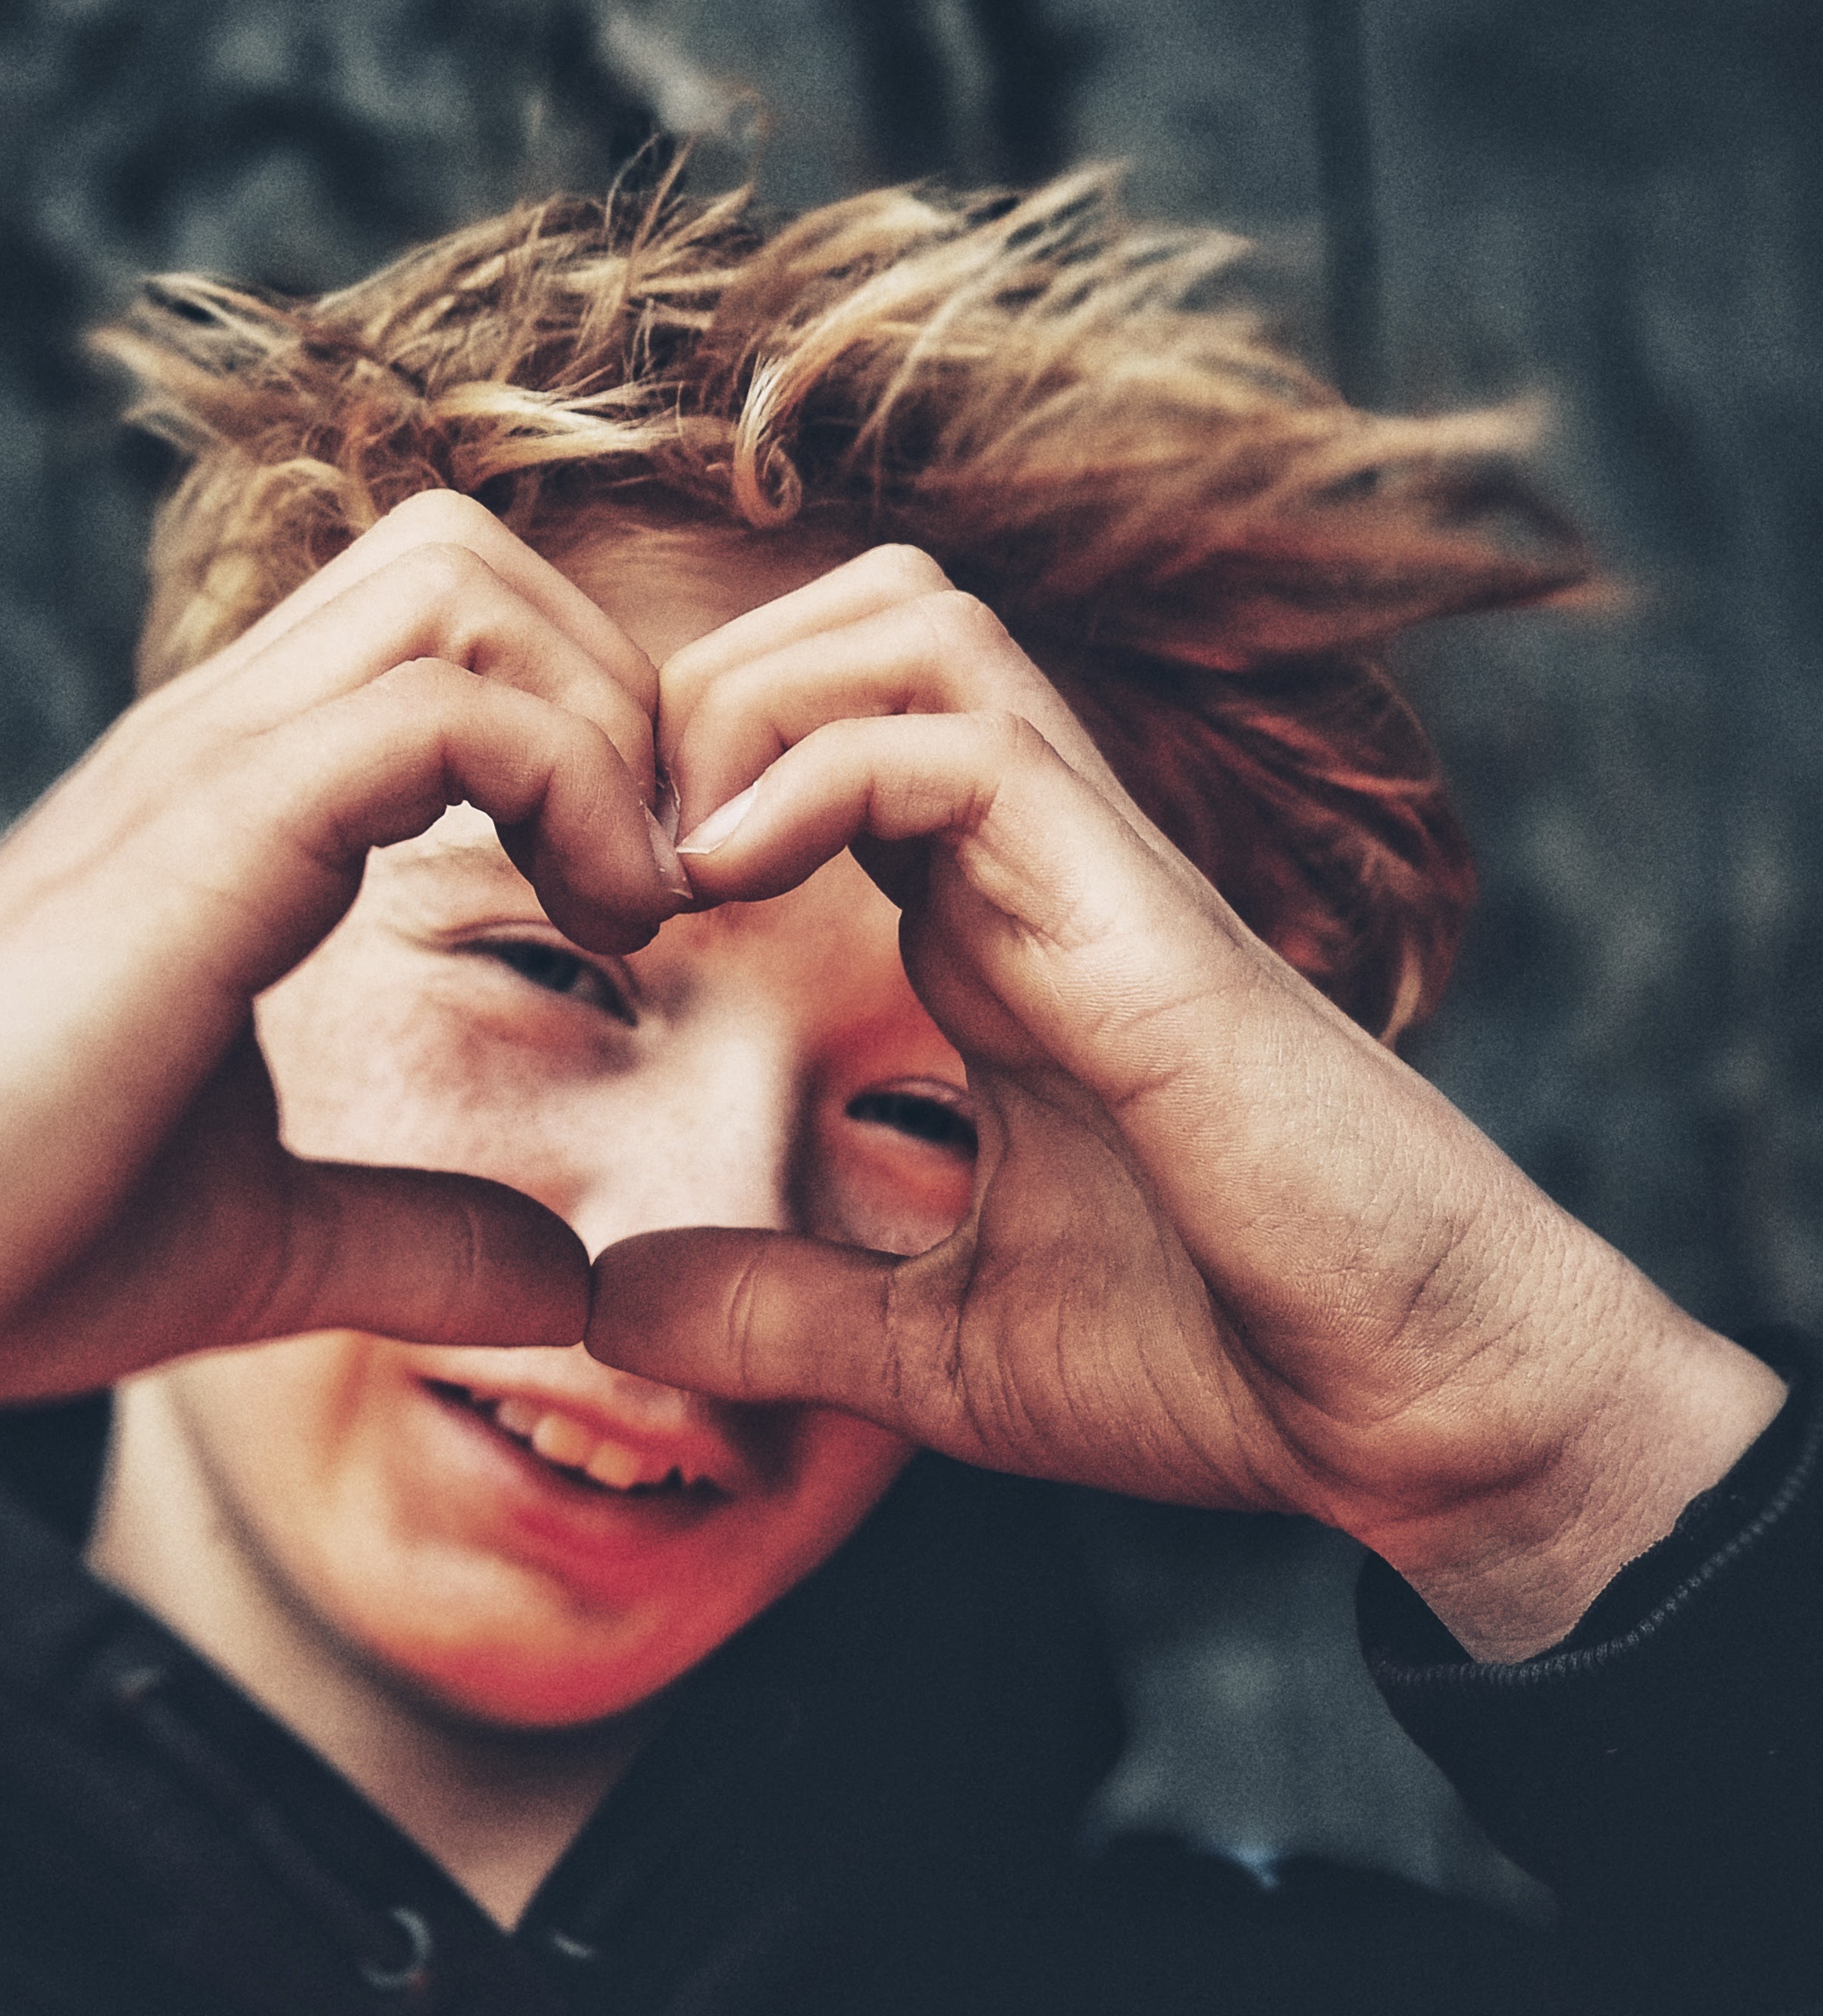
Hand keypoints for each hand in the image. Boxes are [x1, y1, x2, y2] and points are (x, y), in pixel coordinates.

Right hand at [0, 496, 690, 1404]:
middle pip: (464, 556)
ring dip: (597, 719)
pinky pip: (438, 709)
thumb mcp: (267, 1243)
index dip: (584, 735)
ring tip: (631, 903)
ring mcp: (201, 770)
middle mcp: (217, 746)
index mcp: (233, 805)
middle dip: (612, 688)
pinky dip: (565, 785)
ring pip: (457, 582)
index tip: (641, 913)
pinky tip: (595, 929)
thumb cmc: (8, 1245)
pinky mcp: (202, 832)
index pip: (440, 633)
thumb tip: (562, 1279)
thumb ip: (416, 1238)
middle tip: (656, 883)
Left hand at [590, 548, 1784, 1656]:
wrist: (1422, 1405)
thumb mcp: (935, 1347)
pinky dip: (813, 775)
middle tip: (617, 866)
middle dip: (702, 690)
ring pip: (913, 621)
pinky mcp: (1142, 920)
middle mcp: (1040, 862)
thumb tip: (606, 1299)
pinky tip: (727, 892)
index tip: (594, 919)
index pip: (826, 730)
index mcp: (992, 928)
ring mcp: (1098, 871)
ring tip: (672, 873)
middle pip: (863, 609)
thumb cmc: (1224, 1361)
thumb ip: (775, 1306)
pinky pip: (959, 742)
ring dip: (751, 705)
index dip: (687, 774)